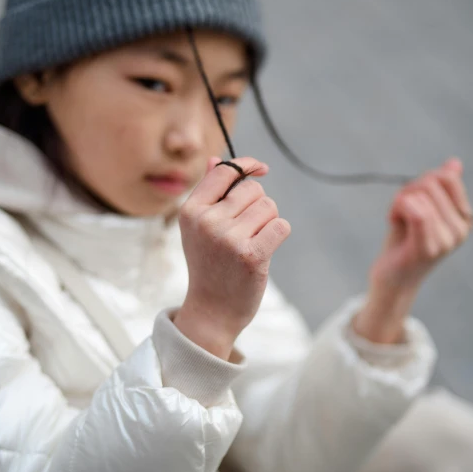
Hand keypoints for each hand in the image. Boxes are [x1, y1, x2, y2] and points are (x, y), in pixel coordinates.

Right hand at [174, 157, 290, 358]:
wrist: (211, 312)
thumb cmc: (209, 266)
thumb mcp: (198, 228)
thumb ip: (207, 193)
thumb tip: (215, 159)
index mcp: (191, 211)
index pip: (224, 171)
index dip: (246, 164)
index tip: (261, 169)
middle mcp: (207, 221)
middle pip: (253, 189)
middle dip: (257, 206)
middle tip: (246, 231)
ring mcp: (228, 238)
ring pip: (269, 207)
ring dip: (268, 222)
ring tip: (252, 242)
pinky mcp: (251, 255)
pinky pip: (281, 226)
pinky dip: (279, 234)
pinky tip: (264, 250)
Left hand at [354, 158, 472, 343]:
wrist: (391, 280)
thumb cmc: (404, 242)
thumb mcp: (421, 208)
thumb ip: (439, 187)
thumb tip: (454, 162)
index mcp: (464, 218)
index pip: (446, 177)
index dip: (421, 181)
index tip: (411, 200)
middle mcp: (461, 230)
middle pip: (430, 182)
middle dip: (407, 192)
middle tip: (400, 213)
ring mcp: (447, 241)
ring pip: (419, 194)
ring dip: (398, 202)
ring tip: (397, 221)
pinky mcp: (427, 249)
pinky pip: (418, 213)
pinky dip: (398, 209)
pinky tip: (392, 221)